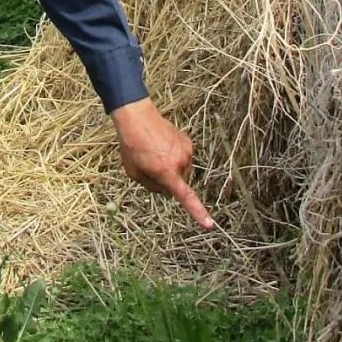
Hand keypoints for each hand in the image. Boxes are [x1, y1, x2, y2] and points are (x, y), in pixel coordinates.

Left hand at [110, 97, 213, 230]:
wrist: (138, 116)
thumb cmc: (132, 146)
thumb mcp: (134, 173)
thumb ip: (151, 187)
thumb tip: (167, 191)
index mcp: (167, 172)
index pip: (185, 197)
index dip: (197, 212)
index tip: (209, 225)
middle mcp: (181, 162)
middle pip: (178, 182)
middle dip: (167, 179)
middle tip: (150, 165)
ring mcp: (187, 151)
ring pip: (181, 170)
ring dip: (171, 166)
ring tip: (155, 152)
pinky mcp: (188, 142)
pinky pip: (183, 157)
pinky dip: (174, 155)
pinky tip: (162, 146)